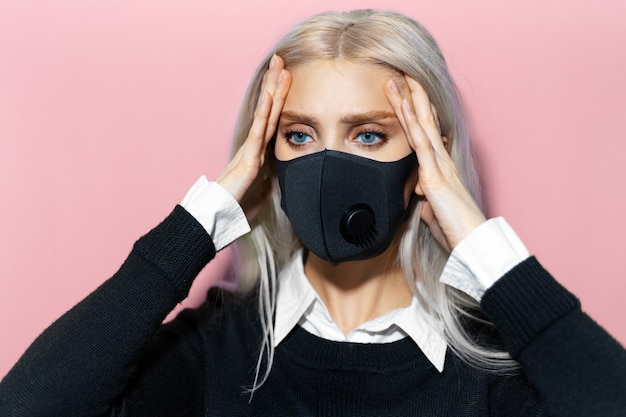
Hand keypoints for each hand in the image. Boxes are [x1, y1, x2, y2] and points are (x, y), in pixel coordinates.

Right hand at [216, 55, 291, 220]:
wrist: (220, 219)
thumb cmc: (236, 208)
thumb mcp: (262, 193)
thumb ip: (270, 181)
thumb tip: (278, 179)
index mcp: (258, 152)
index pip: (272, 120)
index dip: (278, 100)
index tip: (284, 79)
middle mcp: (254, 146)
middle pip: (268, 110)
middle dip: (274, 85)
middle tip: (279, 61)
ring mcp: (251, 149)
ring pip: (265, 115)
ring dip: (272, 90)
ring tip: (278, 67)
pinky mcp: (249, 158)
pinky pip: (259, 132)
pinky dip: (264, 113)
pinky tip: (269, 96)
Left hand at [384, 76, 485, 249]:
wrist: (471, 242)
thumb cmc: (457, 231)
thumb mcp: (436, 213)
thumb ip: (428, 202)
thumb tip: (421, 201)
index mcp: (441, 168)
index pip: (427, 134)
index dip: (418, 113)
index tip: (409, 94)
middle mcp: (442, 160)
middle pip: (426, 121)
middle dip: (414, 96)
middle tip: (403, 73)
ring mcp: (439, 164)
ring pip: (422, 124)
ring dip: (410, 99)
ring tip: (400, 77)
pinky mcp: (434, 174)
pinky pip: (420, 142)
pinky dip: (412, 121)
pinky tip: (404, 104)